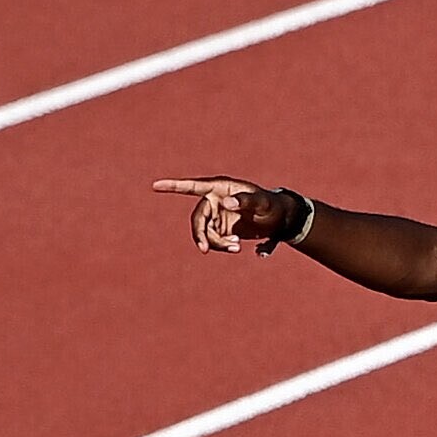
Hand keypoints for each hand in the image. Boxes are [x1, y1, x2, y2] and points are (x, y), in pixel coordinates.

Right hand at [151, 177, 296, 255]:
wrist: (281, 220)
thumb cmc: (272, 206)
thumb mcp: (263, 203)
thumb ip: (246, 201)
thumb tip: (227, 203)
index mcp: (221, 188)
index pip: (193, 186)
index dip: (173, 186)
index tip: (155, 186)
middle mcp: (215, 201)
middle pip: (198, 219)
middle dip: (201, 234)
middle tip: (204, 249)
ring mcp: (218, 216)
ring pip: (206, 233)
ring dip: (217, 244)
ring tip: (236, 247)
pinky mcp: (223, 230)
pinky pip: (215, 242)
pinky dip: (224, 247)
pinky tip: (239, 247)